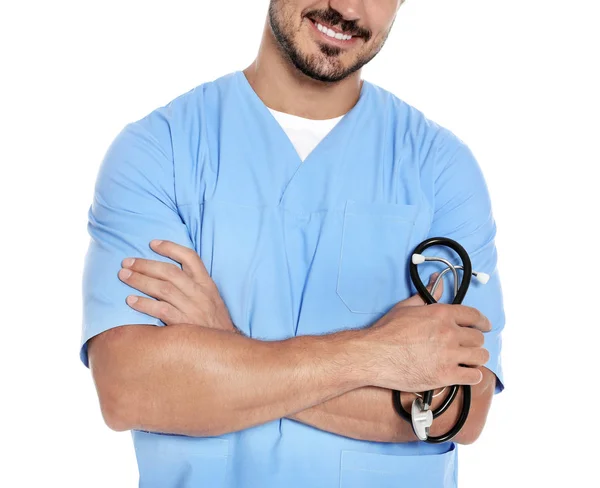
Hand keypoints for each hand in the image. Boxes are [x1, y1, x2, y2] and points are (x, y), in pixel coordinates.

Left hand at [117, 240, 239, 332]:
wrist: (225, 348)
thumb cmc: (213, 323)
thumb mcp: (211, 299)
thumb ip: (194, 285)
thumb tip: (167, 273)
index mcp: (207, 284)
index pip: (190, 257)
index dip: (170, 248)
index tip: (152, 243)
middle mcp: (200, 293)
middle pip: (170, 272)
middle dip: (145, 264)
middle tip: (126, 262)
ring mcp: (193, 309)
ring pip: (163, 289)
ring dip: (140, 281)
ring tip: (124, 276)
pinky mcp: (185, 325)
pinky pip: (161, 311)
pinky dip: (144, 304)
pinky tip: (130, 300)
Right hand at [357, 273, 490, 392]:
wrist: (374, 355)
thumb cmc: (386, 331)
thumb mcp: (406, 307)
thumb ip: (426, 295)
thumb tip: (436, 282)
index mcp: (441, 314)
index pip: (473, 316)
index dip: (482, 321)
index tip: (485, 326)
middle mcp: (449, 333)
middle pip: (478, 338)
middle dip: (474, 342)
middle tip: (469, 346)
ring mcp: (449, 355)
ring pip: (480, 357)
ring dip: (476, 359)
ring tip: (470, 361)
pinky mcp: (446, 375)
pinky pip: (473, 376)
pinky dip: (472, 376)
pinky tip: (466, 374)